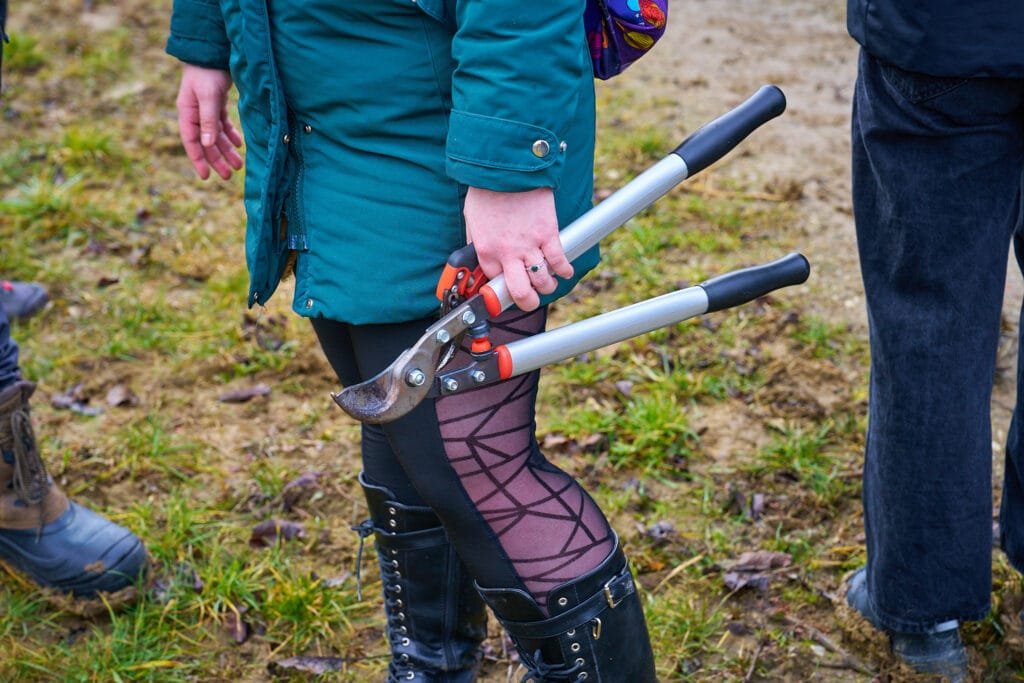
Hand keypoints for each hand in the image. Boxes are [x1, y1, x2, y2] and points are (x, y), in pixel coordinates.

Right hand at [175, 65, 243, 179]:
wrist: (212, 52)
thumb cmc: (207, 73)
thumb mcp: (208, 98)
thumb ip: (208, 121)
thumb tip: (207, 145)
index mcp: (187, 114)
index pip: (191, 142)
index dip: (199, 160)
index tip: (206, 177)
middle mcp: (195, 114)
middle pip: (206, 143)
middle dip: (217, 160)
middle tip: (229, 176)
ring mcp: (205, 110)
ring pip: (216, 136)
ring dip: (226, 150)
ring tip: (239, 165)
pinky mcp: (216, 104)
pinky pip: (222, 125)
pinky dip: (230, 135)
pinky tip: (239, 145)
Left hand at [463, 187, 572, 310]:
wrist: (507, 168)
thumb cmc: (487, 190)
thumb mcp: (472, 219)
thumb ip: (478, 241)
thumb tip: (482, 256)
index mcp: (486, 251)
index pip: (496, 285)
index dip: (503, 290)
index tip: (509, 290)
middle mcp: (508, 254)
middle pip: (521, 293)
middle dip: (528, 302)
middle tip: (530, 300)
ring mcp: (530, 245)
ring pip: (542, 281)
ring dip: (547, 287)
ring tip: (547, 284)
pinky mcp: (548, 233)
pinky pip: (559, 261)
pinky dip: (564, 270)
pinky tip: (564, 272)